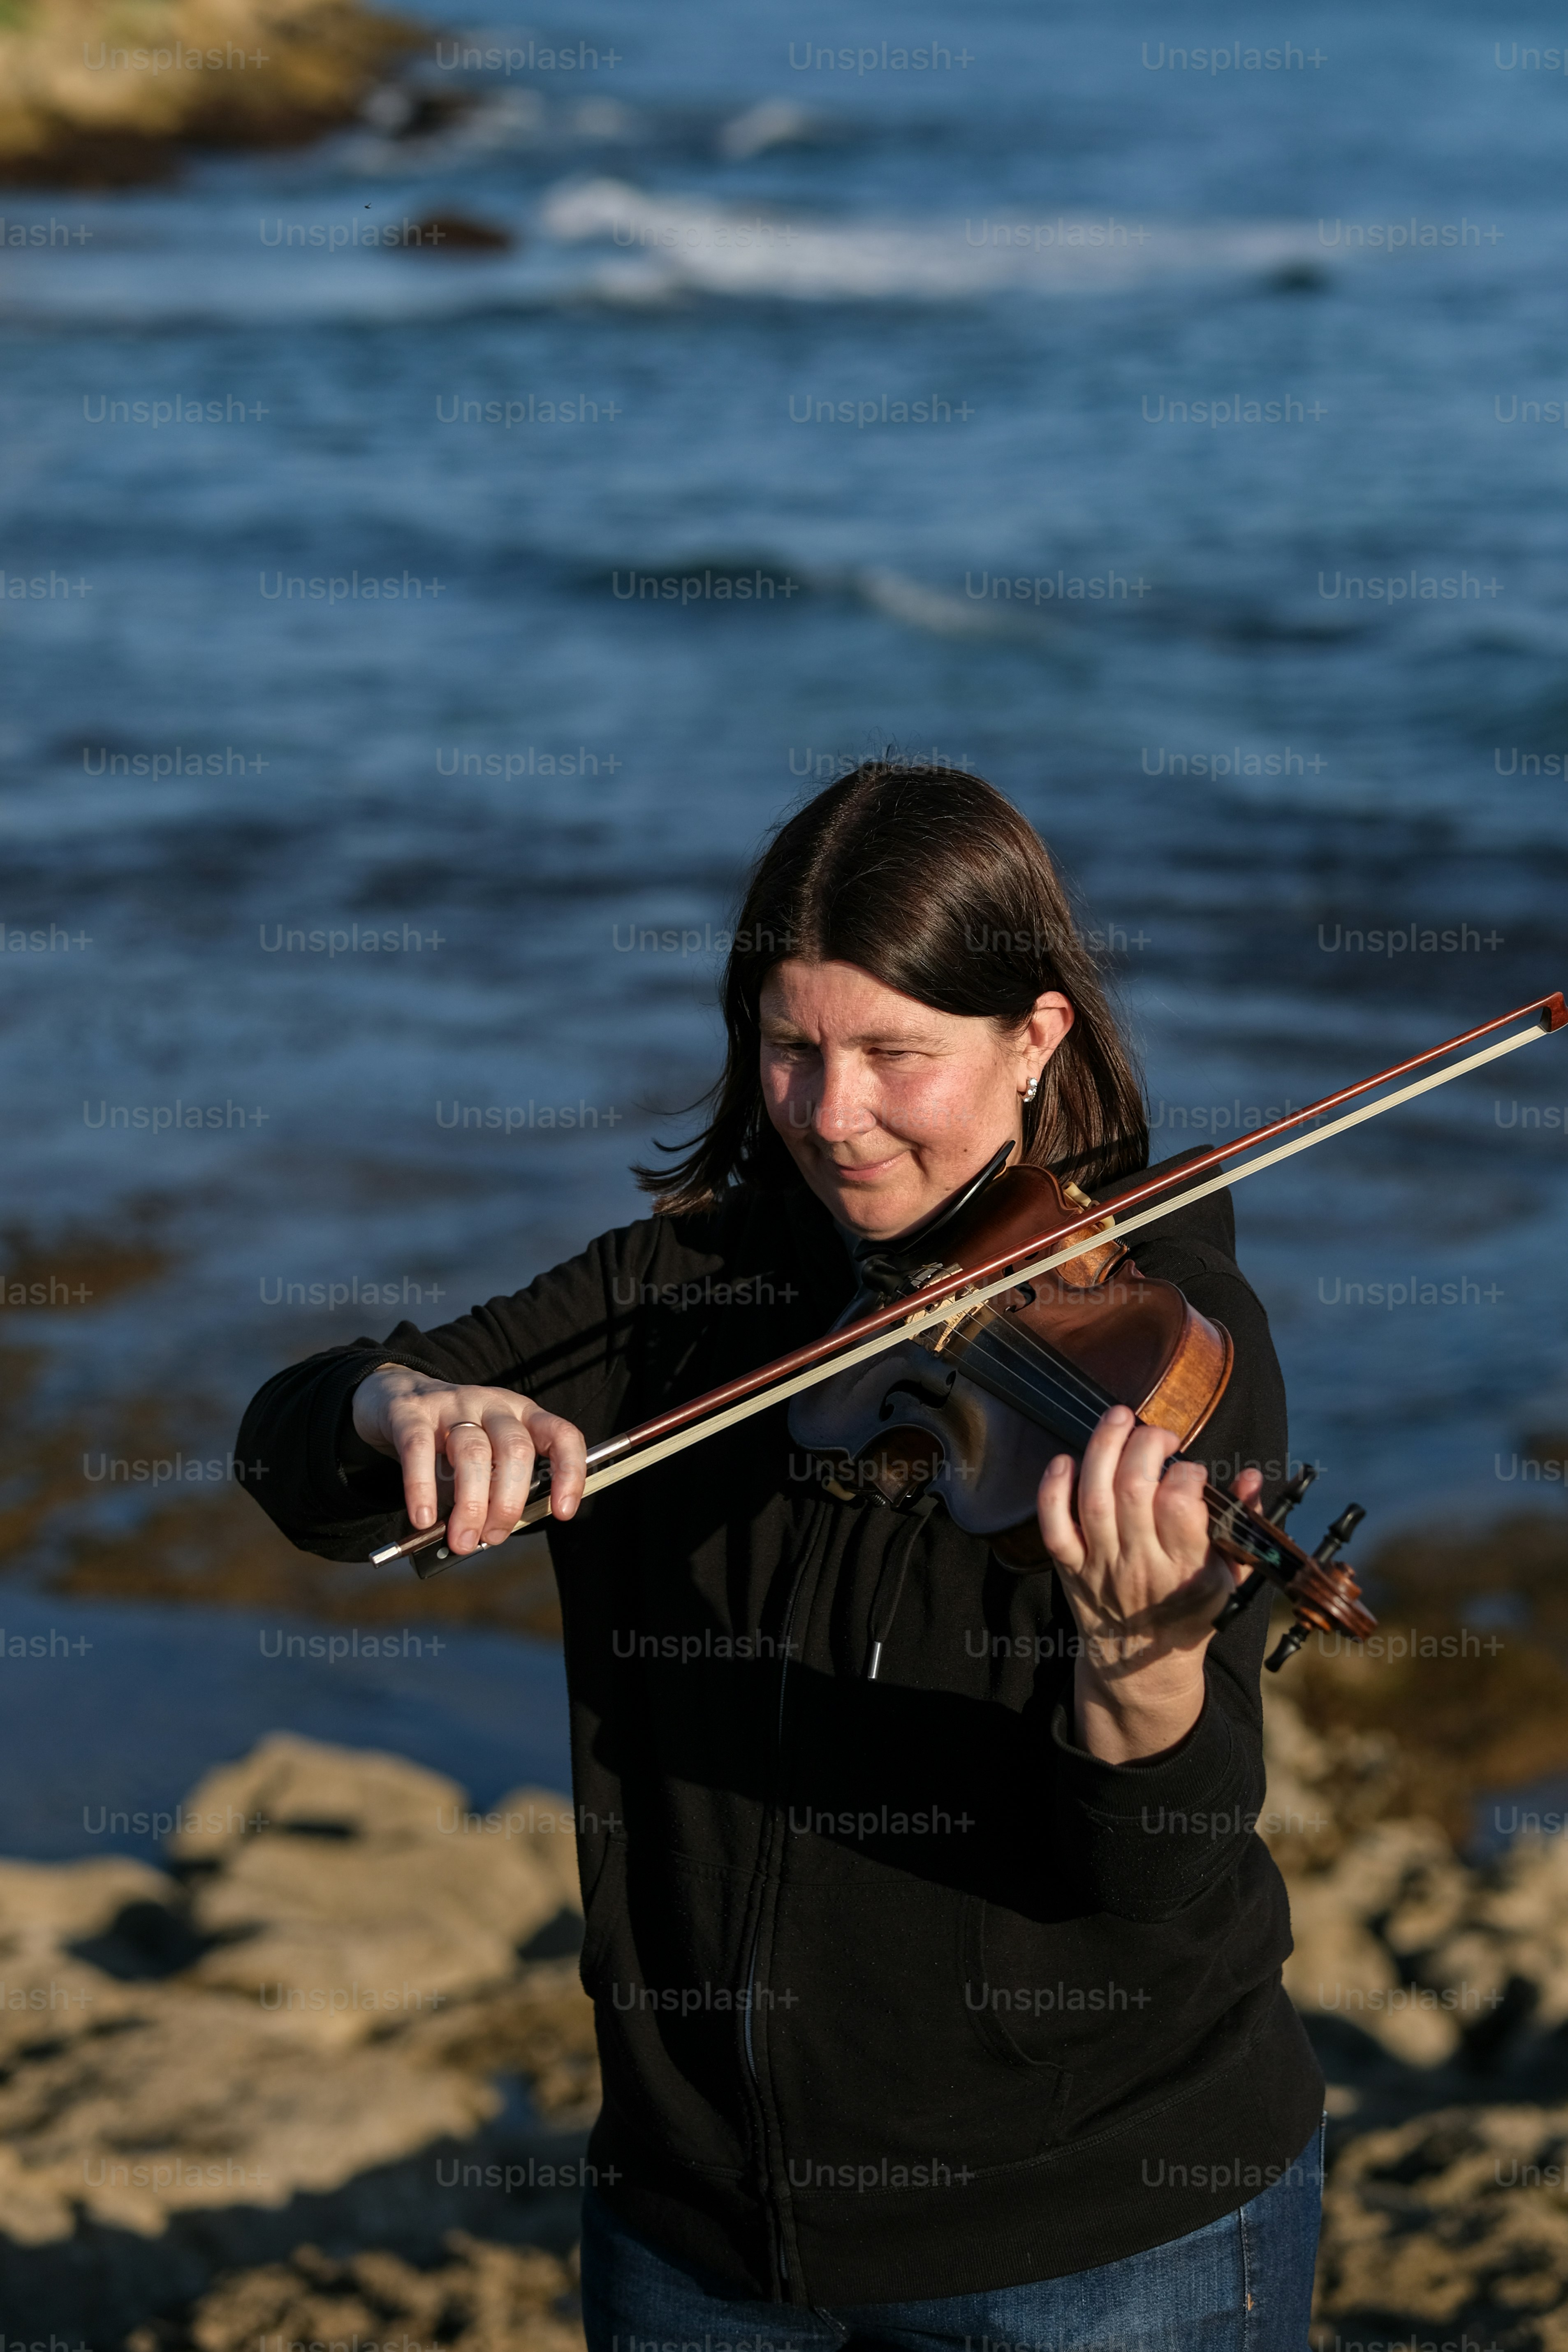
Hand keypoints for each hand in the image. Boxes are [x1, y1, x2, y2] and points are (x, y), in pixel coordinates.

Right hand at [351, 1366, 586, 1554]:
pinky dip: (422, 1488)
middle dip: (508, 1502)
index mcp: (521, 1414)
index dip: (569, 1473)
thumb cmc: (449, 1439)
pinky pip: (420, 1450)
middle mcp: (492, 1405)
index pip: (560, 1435)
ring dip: (470, 1504)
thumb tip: (491, 1536)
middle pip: (515, 1450)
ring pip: (473, 1452)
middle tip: (493, 1537)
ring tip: (460, 1540)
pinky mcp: (411, 1412)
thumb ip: (494, 1489)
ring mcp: (452, 1404)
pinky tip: (424, 1519)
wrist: (393, 1397)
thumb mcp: (485, 1455)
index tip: (563, 1512)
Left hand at [1036, 1404, 1263, 1762]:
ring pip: (1093, 1499)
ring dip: (1103, 1448)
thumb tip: (1251, 1476)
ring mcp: (1100, 1567)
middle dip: (1145, 1447)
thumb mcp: (1231, 1575)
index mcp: (1185, 1569)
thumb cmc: (1191, 1611)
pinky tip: (1067, 1461)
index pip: (1179, 1508)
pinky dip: (1052, 1491)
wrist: (1141, 1667)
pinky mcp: (1070, 1569)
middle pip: (1133, 1492)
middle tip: (1160, 1434)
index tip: (1191, 1469)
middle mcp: (1139, 1566)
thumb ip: (1243, 1524)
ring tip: (1119, 1417)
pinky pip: (1053, 1526)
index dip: (1185, 1474)